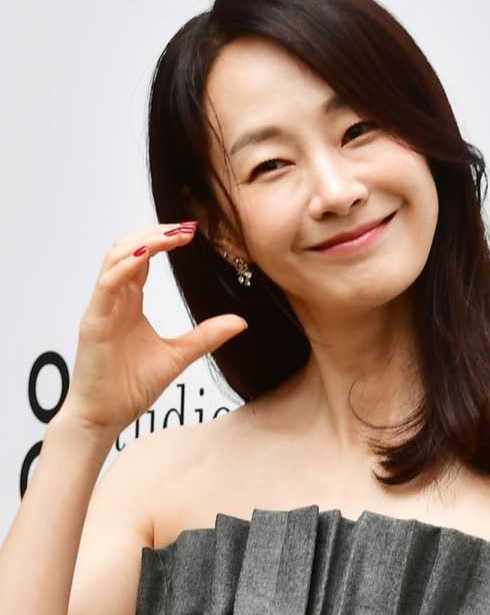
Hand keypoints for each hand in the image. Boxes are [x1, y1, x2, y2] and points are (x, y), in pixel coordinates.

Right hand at [57, 222, 246, 435]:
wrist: (105, 418)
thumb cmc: (130, 387)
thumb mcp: (178, 355)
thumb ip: (206, 336)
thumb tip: (240, 322)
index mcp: (129, 302)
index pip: (143, 257)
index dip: (164, 240)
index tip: (192, 232)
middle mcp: (114, 298)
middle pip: (127, 248)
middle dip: (156, 232)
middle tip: (187, 226)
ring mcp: (102, 308)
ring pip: (115, 258)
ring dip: (144, 241)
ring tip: (174, 234)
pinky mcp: (94, 321)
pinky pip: (106, 284)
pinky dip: (125, 266)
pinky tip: (147, 255)